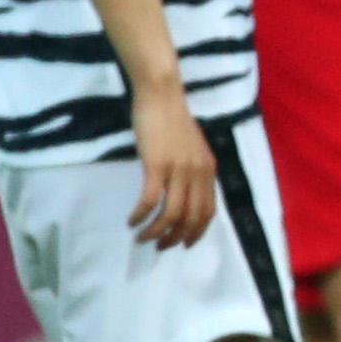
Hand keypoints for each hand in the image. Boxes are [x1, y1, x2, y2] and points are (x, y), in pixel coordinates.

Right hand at [126, 80, 217, 249]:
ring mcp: (178, 169)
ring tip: (141, 238)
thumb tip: (186, 193)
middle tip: (159, 246)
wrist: (162, 95)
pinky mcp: (157, 165)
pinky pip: (150, 200)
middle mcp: (198, 173)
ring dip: (156, 232)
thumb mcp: (193, 148)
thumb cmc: (173, 119)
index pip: (208, 211)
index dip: (196, 232)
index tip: (183, 244)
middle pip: (191, 218)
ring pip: (171, 214)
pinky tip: (131, 220)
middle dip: (175, 238)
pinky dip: (141, 215)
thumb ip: (193, 170)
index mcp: (208, 170)